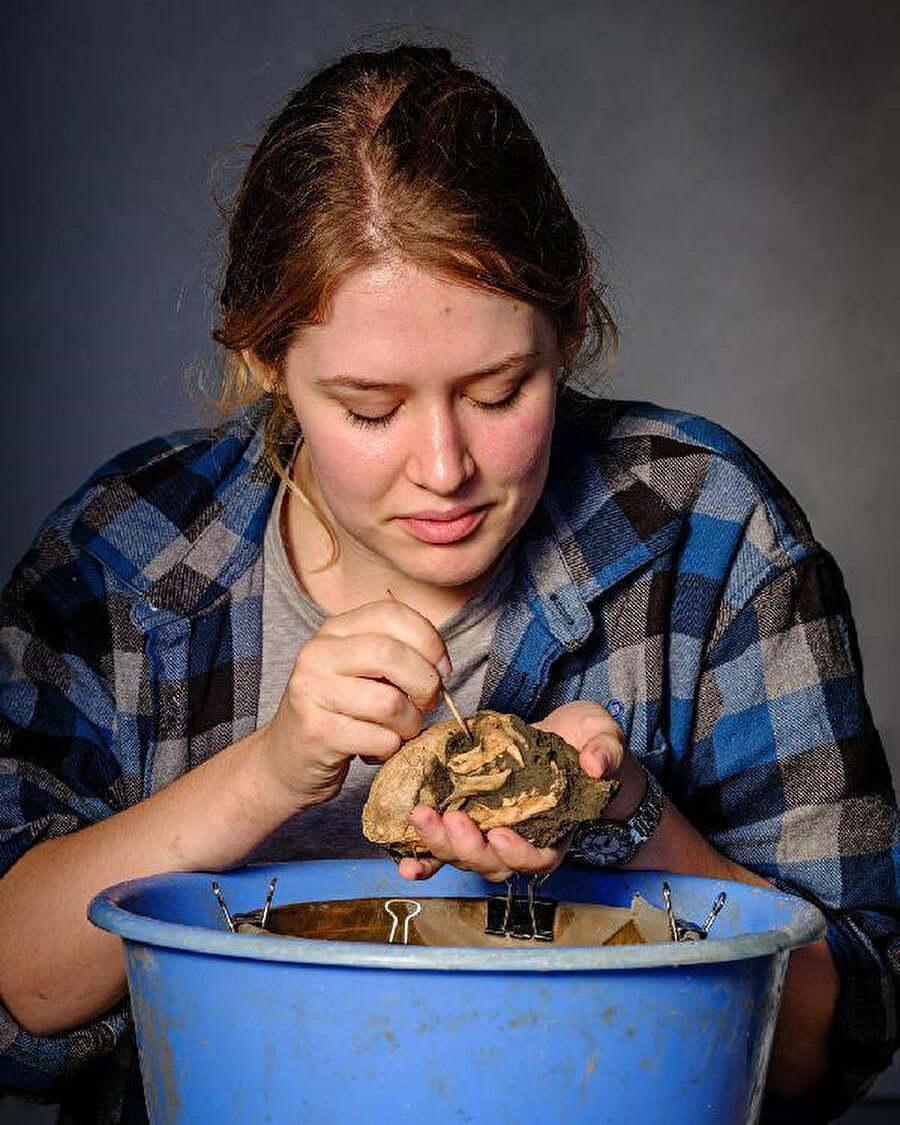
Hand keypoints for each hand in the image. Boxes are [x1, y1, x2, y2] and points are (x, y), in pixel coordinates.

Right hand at [258, 599, 448, 808]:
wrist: (287, 758)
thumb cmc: (340, 710)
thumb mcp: (362, 670)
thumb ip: (398, 655)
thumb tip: (441, 667)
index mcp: (335, 630)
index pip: (392, 613)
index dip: (430, 640)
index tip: (442, 669)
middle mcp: (318, 653)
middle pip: (392, 654)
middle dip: (426, 684)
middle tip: (426, 703)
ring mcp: (312, 692)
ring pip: (390, 703)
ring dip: (410, 724)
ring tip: (398, 730)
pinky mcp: (316, 732)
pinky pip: (380, 739)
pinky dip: (391, 749)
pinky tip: (375, 748)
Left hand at [397, 699, 636, 882]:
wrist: (563, 737)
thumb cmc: (585, 741)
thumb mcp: (603, 736)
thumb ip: (604, 750)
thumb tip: (596, 764)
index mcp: (555, 830)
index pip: (539, 858)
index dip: (519, 853)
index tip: (501, 834)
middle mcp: (520, 840)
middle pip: (491, 863)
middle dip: (468, 848)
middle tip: (453, 820)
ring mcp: (489, 832)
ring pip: (462, 856)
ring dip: (438, 846)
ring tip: (420, 819)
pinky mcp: (466, 819)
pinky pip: (442, 848)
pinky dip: (423, 859)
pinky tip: (404, 861)